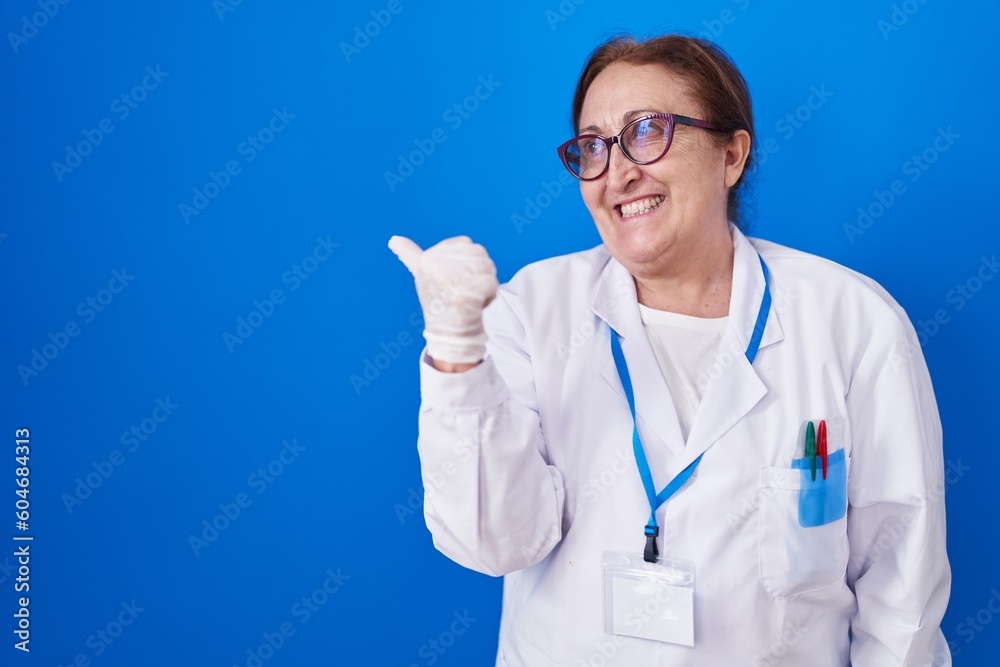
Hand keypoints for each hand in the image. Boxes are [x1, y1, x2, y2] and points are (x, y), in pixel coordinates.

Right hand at [388, 235, 498, 364]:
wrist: (447, 334)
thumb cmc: (438, 302)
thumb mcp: (421, 275)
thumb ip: (410, 255)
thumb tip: (393, 240)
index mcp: (428, 259)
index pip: (467, 243)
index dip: (469, 261)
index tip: (455, 278)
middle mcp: (436, 267)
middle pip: (480, 254)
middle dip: (479, 273)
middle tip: (464, 291)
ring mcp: (451, 281)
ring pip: (488, 268)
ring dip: (486, 284)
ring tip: (470, 297)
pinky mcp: (466, 295)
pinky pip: (492, 285)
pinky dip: (490, 297)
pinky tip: (475, 306)